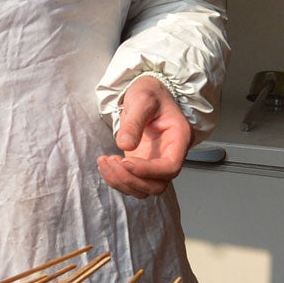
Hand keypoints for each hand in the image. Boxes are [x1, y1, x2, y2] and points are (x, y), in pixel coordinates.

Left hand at [97, 75, 191, 198]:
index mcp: (179, 139)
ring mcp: (156, 163)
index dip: (148, 170)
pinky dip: (116, 179)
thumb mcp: (142, 100)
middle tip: (111, 161)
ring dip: (121, 182)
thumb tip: (125, 145)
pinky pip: (132, 183)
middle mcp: (170, 155)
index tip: (126, 161)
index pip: (170, 167)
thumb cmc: (150, 93)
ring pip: (144, 189)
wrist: (146, 93)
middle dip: (131, 179)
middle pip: (157, 185)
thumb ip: (134, 121)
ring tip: (105, 161)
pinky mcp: (142, 165)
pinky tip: (106, 163)